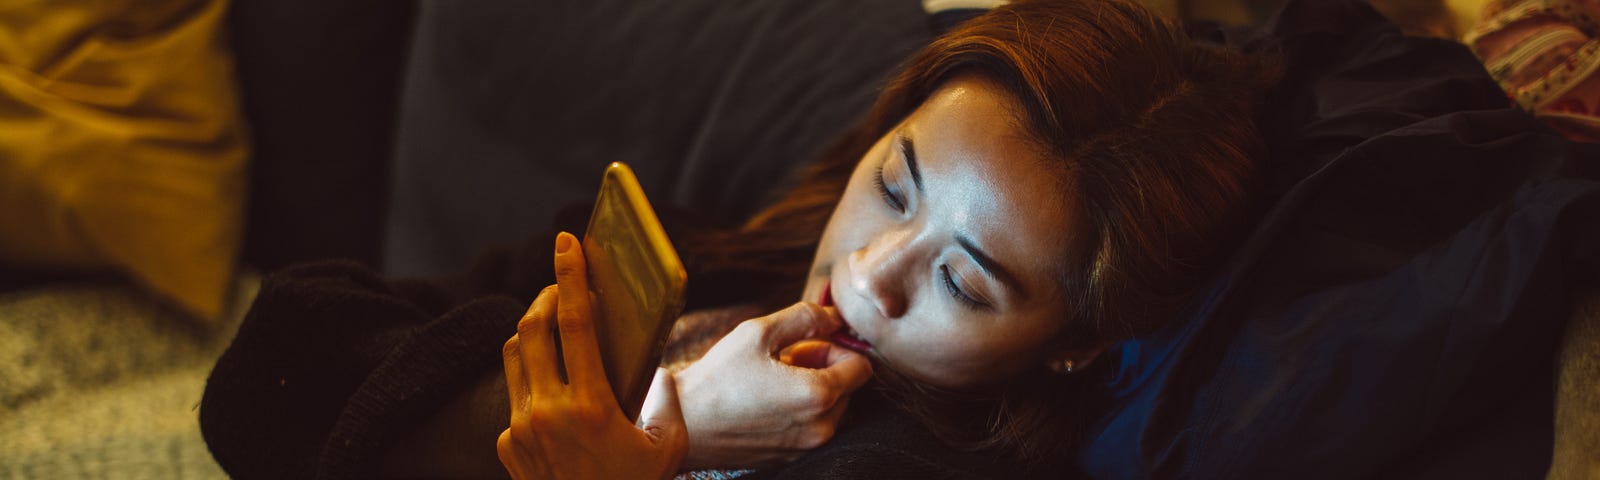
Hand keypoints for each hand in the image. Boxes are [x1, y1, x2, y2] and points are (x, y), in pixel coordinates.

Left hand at [497, 232, 686, 479]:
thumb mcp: (667, 447)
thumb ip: (665, 402)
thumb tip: (657, 368)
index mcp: (591, 407)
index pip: (574, 324)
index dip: (571, 276)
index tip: (566, 241)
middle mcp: (547, 413)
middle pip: (532, 328)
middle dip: (547, 296)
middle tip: (563, 285)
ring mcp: (520, 430)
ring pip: (515, 355)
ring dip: (534, 332)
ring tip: (557, 327)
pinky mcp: (506, 447)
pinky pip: (515, 397)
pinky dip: (534, 381)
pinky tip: (557, 392)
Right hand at [673, 302, 874, 468]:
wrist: (681, 424)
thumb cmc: (716, 378)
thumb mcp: (758, 333)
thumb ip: (805, 318)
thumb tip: (836, 317)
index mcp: (817, 395)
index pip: (862, 367)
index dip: (838, 349)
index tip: (810, 344)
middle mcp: (819, 427)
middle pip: (848, 390)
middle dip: (825, 369)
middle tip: (786, 358)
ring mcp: (806, 447)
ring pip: (831, 410)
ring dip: (812, 391)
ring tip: (774, 380)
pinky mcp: (791, 458)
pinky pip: (812, 429)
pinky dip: (799, 412)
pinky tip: (768, 401)